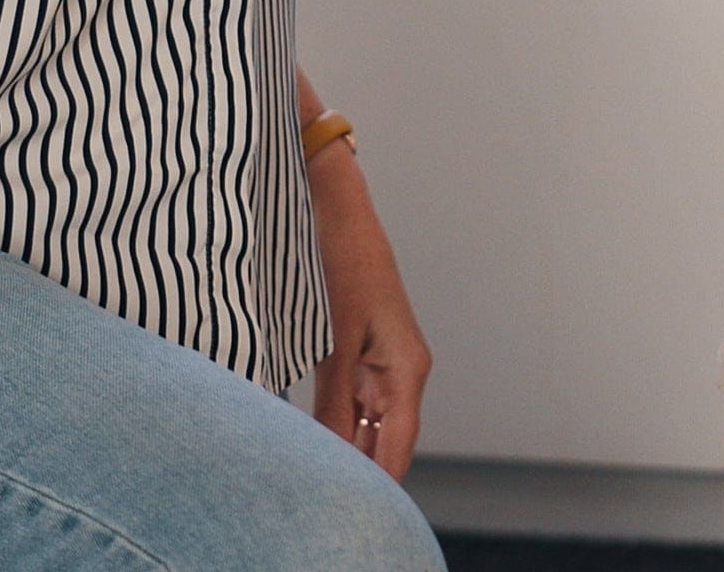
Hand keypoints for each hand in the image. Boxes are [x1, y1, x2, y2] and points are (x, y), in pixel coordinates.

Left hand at [306, 145, 431, 477]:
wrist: (339, 212)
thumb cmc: (342, 266)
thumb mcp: (333, 342)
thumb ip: (335, 403)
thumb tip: (331, 455)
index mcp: (407, 369)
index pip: (398, 445)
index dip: (380, 483)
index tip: (361, 511)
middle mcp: (403, 371)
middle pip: (388, 439)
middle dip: (363, 471)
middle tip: (332, 502)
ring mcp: (386, 362)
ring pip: (372, 423)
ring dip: (350, 448)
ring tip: (320, 480)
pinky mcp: (367, 352)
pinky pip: (357, 401)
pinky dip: (341, 423)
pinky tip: (317, 441)